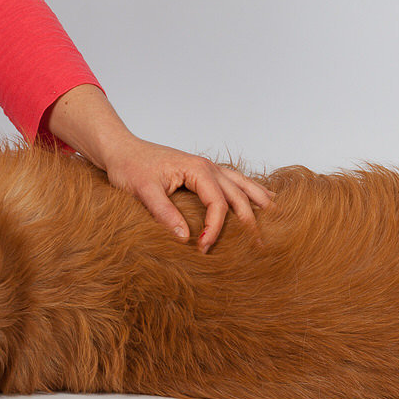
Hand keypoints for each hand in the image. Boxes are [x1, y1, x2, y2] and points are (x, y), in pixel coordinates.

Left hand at [43, 84, 271, 251]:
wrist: (121, 150)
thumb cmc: (130, 167)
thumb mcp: (143, 191)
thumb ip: (164, 213)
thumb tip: (185, 238)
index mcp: (197, 169)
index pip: (218, 204)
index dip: (215, 229)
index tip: (203, 249)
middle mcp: (208, 167)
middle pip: (238, 196)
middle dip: (250, 222)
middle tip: (258, 247)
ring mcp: (207, 167)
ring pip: (242, 184)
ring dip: (259, 201)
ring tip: (277, 218)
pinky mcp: (202, 171)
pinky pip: (233, 180)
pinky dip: (249, 190)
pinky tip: (260, 198)